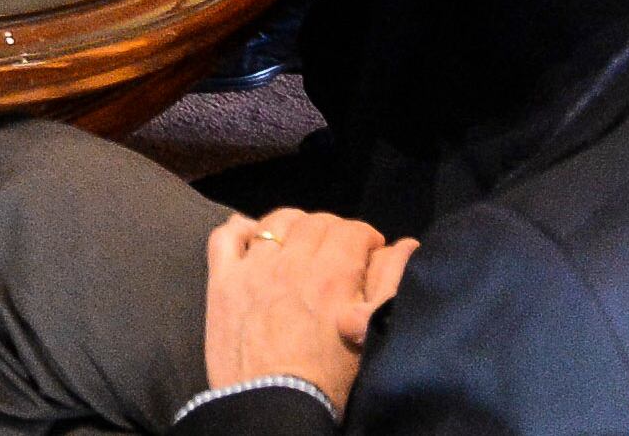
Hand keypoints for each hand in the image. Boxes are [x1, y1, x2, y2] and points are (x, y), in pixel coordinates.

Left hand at [202, 209, 409, 409]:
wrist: (273, 405)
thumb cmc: (329, 378)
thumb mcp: (370, 332)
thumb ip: (389, 284)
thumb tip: (405, 246)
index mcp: (333, 275)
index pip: (353, 231)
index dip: (366, 237)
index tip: (369, 252)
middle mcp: (292, 263)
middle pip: (316, 222)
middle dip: (335, 231)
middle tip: (339, 252)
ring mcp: (253, 268)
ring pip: (276, 221)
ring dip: (295, 225)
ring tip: (303, 244)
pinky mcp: (223, 281)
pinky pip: (226, 235)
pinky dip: (241, 229)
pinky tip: (254, 239)